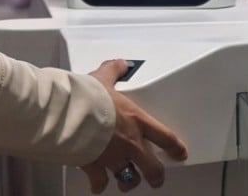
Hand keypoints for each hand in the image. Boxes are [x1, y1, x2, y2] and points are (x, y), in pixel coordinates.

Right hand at [79, 59, 188, 193]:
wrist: (68, 112)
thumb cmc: (86, 96)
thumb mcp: (102, 78)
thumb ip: (113, 72)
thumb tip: (120, 64)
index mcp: (136, 120)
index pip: (165, 137)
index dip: (176, 148)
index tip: (180, 153)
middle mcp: (129, 143)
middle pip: (153, 168)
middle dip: (156, 176)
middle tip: (156, 178)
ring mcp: (113, 157)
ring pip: (130, 178)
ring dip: (129, 182)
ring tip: (127, 184)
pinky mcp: (95, 166)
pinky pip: (100, 182)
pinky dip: (99, 185)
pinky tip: (98, 186)